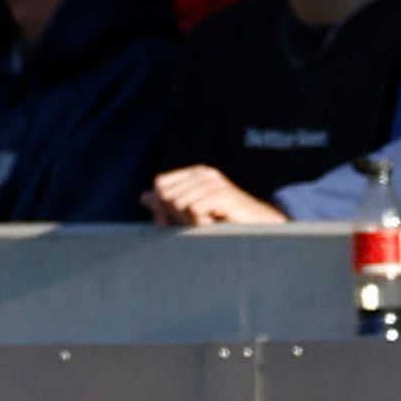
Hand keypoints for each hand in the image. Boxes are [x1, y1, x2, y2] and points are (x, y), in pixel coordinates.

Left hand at [144, 166, 288, 226]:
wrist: (256, 227)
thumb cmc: (222, 222)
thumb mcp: (189, 215)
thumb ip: (165, 206)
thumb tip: (143, 196)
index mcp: (195, 174)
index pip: (160, 183)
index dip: (161, 204)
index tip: (177, 217)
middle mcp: (204, 174)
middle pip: (167, 195)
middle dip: (175, 215)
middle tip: (198, 221)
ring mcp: (214, 182)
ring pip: (178, 203)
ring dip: (189, 221)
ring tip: (208, 222)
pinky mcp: (222, 195)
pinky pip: (194, 210)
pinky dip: (200, 223)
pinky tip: (214, 223)